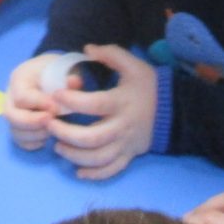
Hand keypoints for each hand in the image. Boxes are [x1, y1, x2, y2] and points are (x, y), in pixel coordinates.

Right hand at [5, 54, 64, 150]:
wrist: (50, 77)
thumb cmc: (55, 72)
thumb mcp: (62, 69)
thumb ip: (68, 77)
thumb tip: (75, 82)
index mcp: (19, 79)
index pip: (21, 96)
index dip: (38, 104)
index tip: (56, 108)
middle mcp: (10, 97)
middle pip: (10, 116)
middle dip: (32, 122)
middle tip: (52, 121)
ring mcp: (12, 114)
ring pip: (15, 131)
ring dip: (36, 134)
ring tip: (53, 129)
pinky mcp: (17, 127)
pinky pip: (20, 141)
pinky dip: (34, 143)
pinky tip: (49, 137)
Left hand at [45, 44, 156, 180]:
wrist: (175, 110)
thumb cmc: (148, 86)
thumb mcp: (133, 64)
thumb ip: (111, 54)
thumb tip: (87, 49)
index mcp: (122, 102)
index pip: (95, 104)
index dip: (73, 101)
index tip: (55, 95)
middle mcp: (123, 126)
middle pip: (92, 138)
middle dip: (66, 134)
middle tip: (49, 125)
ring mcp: (126, 144)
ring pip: (98, 158)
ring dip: (75, 156)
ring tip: (57, 147)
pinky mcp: (129, 156)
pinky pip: (111, 170)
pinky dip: (94, 174)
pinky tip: (77, 172)